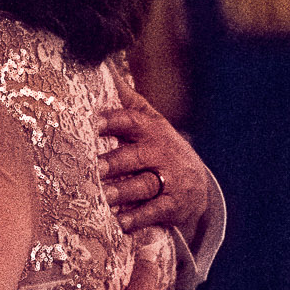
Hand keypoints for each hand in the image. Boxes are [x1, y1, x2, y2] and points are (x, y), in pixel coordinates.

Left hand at [97, 80, 211, 244]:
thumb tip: (103, 66)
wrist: (196, 185)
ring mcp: (169, 180)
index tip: (93, 122)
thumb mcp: (151, 122)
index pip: (132, 121)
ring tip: (105, 196)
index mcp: (151, 130)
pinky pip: (155, 212)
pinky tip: (120, 222)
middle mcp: (161, 153)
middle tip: (97, 167)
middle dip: (116, 162)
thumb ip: (127, 101)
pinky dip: (138, 218)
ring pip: (144, 185)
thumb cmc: (160, 148)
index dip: (113, 121)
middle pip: (136, 157)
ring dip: (124, 191)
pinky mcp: (173, 206)